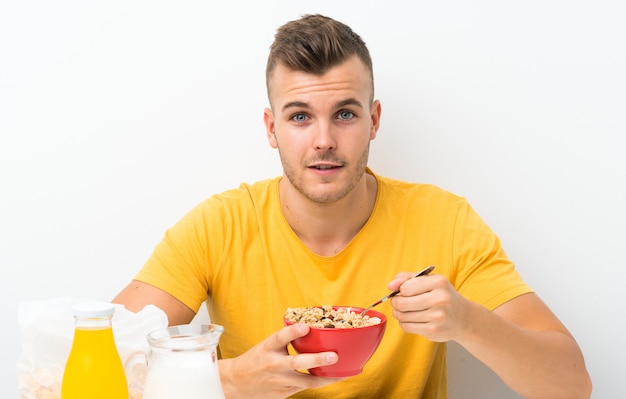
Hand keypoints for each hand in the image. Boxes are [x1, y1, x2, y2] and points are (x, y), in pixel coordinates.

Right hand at [218, 323, 343, 398]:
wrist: (237, 383)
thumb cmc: (257, 359)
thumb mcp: (267, 345)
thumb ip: (286, 338)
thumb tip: (309, 325)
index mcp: (268, 348)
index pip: (279, 337)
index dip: (292, 331)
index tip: (305, 325)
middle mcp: (274, 365)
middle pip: (296, 363)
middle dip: (316, 360)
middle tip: (333, 356)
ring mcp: (280, 381)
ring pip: (307, 381)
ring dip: (327, 377)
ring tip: (344, 373)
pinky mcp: (284, 393)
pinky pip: (306, 387)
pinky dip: (320, 382)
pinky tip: (333, 377)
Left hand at [388, 272, 472, 341]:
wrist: (463, 318)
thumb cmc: (442, 296)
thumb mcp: (429, 280)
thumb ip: (407, 278)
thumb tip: (390, 285)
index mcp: (438, 282)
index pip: (405, 287)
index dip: (399, 290)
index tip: (402, 292)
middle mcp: (440, 299)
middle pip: (401, 303)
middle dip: (396, 303)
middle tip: (400, 303)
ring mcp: (438, 316)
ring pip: (402, 316)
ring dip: (399, 314)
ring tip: (407, 311)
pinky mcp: (434, 330)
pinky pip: (406, 327)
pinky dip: (405, 323)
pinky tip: (413, 320)